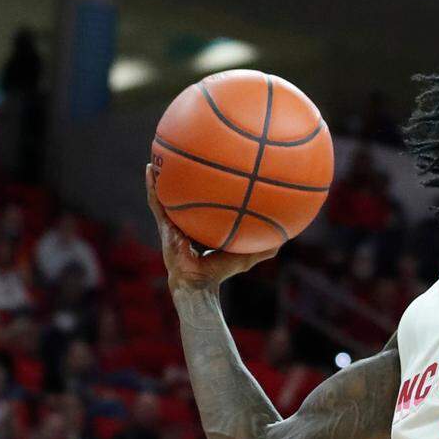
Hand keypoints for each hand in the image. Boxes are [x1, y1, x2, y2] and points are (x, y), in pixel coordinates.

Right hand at [145, 164, 277, 290]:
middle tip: (186, 155)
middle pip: (186, 196)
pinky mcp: (164, 226)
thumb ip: (264, 248)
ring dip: (162, 176)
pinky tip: (151, 170)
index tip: (212, 169)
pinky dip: (153, 186)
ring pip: (166, 195)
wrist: (198, 284)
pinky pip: (156, 203)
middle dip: (184, 177)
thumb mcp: (245, 255)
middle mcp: (188, 223)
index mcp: (204, 227)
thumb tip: (287, 239)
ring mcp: (173, 224)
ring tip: (158, 154)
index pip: (206, 205)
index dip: (207, 190)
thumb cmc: (220, 272)